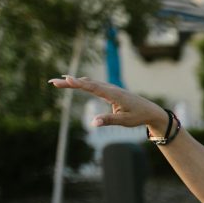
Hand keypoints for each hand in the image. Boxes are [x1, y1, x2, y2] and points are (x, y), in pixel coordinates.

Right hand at [48, 75, 169, 135]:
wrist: (151, 111)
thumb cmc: (139, 116)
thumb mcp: (125, 121)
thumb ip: (108, 120)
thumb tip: (93, 123)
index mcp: (114, 94)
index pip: (92, 87)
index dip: (78, 83)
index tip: (65, 79)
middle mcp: (111, 89)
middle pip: (87, 83)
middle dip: (70, 82)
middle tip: (53, 82)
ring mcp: (110, 89)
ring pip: (90, 83)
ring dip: (74, 81)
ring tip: (59, 82)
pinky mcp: (111, 91)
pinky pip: (94, 85)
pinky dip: (83, 83)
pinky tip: (76, 82)